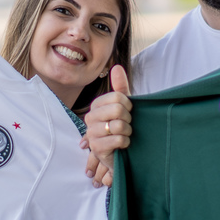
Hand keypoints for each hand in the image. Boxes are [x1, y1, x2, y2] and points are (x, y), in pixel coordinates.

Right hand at [78, 66, 131, 187]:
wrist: (122, 152)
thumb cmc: (123, 127)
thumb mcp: (124, 106)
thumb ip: (120, 87)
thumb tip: (116, 67)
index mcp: (96, 105)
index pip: (117, 97)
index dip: (128, 105)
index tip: (128, 112)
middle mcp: (90, 118)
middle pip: (118, 109)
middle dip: (128, 119)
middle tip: (127, 125)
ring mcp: (92, 134)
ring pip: (119, 125)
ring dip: (128, 132)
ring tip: (124, 135)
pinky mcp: (97, 148)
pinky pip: (118, 140)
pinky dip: (126, 143)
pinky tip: (123, 145)